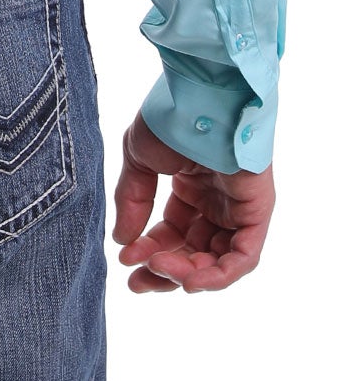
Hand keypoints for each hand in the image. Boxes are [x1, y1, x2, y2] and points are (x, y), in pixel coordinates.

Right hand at [112, 110, 274, 292]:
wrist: (199, 96)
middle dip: (165, 270)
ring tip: (158, 271)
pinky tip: (188, 280)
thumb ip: (133, 200)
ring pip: (218, 260)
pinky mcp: (258, 211)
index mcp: (192, 188)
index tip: (124, 260)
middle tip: (137, 283)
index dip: (148, 250)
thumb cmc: (171, 118)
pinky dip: (218, 275)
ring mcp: (239, 207)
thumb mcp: (139, 160)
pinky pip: (244, 257)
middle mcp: (217, 202)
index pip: (172, 232)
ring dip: (187, 274)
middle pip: (194, 252)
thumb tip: (122, 240)